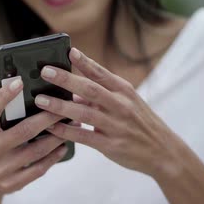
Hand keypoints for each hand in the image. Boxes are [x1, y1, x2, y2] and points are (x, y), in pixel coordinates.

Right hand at [0, 80, 68, 198]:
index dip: (4, 96)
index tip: (20, 82)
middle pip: (24, 131)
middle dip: (48, 117)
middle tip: (65, 106)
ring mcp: (0, 170)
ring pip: (36, 151)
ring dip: (57, 137)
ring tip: (71, 124)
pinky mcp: (12, 184)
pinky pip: (38, 169)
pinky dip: (53, 157)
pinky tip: (63, 146)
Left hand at [34, 47, 185, 177]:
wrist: (163, 151)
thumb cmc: (139, 124)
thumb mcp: (126, 103)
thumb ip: (101, 96)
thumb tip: (72, 91)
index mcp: (124, 91)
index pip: (101, 73)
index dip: (85, 62)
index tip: (69, 51)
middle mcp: (121, 105)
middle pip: (90, 89)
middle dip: (66, 79)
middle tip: (45, 72)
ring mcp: (116, 125)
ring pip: (84, 113)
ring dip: (60, 106)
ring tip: (40, 100)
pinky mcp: (112, 145)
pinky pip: (84, 136)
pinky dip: (66, 131)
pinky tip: (51, 127)